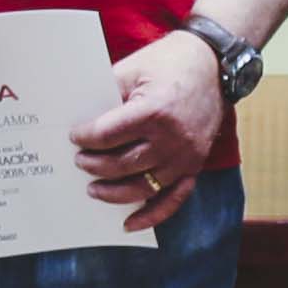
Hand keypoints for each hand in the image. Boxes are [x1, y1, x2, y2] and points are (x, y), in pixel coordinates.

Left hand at [68, 29, 223, 235]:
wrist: (213, 64)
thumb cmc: (168, 63)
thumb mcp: (131, 69)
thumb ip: (106, 96)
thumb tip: (79, 122)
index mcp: (153, 111)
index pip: (107, 135)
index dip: (85, 138)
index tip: (74, 136)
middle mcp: (172, 139)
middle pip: (121, 165)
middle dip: (93, 165)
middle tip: (79, 161)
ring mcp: (186, 156)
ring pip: (143, 187)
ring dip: (113, 192)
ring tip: (92, 189)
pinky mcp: (195, 165)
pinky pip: (173, 199)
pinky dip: (151, 215)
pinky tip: (128, 224)